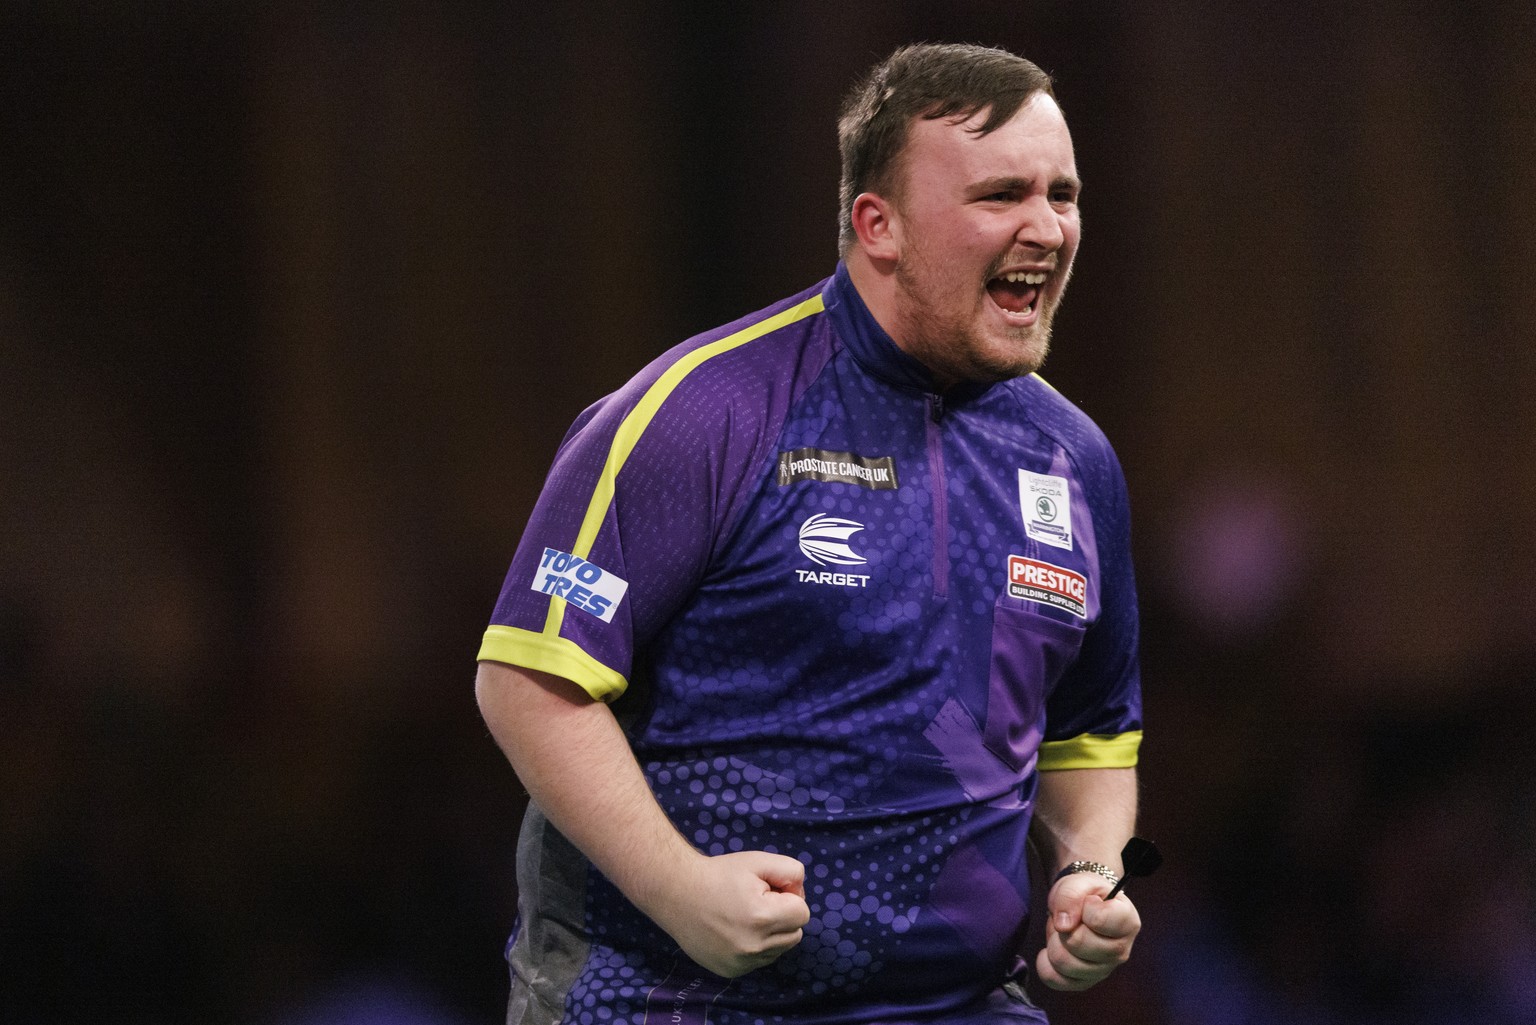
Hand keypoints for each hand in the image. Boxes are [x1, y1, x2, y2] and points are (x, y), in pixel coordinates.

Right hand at [641, 850, 810, 978]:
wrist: (676, 893)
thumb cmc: (718, 874)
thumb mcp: (758, 861)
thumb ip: (791, 871)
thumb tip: (800, 893)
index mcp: (762, 918)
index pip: (802, 914)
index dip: (789, 897)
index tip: (768, 890)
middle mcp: (754, 946)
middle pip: (795, 934)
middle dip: (783, 917)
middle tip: (757, 901)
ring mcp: (741, 963)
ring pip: (779, 950)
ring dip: (771, 934)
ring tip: (745, 915)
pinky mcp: (731, 971)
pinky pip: (760, 961)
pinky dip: (755, 947)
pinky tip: (735, 930)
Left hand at [1034, 870, 1139, 990]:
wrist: (1083, 906)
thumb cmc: (1086, 894)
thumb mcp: (1079, 882)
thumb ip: (1071, 895)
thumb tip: (1063, 925)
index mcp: (1128, 922)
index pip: (1098, 919)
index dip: (1084, 907)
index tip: (1087, 903)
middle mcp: (1121, 951)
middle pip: (1078, 943)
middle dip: (1064, 926)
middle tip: (1070, 919)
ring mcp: (1104, 970)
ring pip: (1064, 963)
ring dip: (1055, 942)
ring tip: (1065, 932)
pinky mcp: (1085, 983)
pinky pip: (1055, 979)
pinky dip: (1046, 964)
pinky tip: (1053, 950)